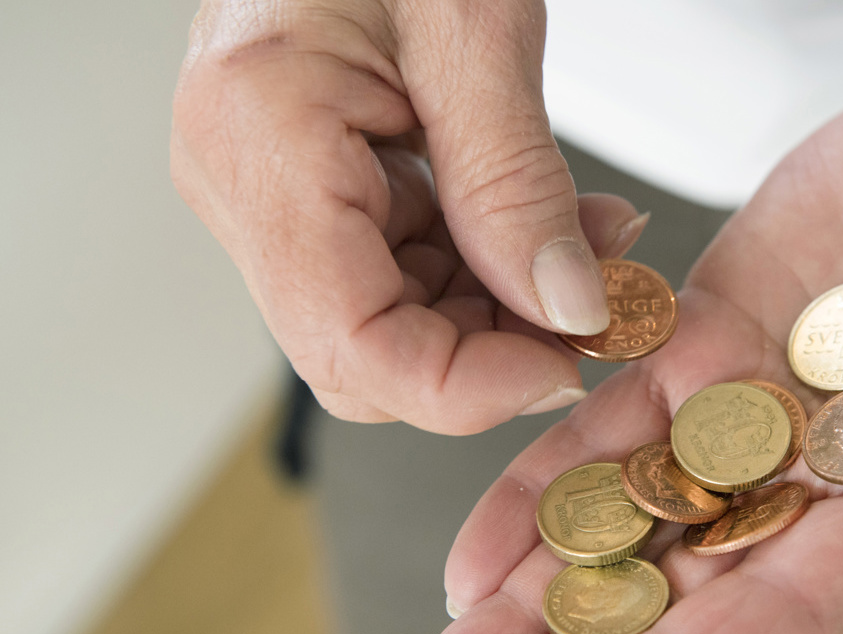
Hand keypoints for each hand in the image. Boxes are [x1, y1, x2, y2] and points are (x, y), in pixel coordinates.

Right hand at [171, 0, 642, 432]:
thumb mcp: (474, 30)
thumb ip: (515, 185)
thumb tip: (567, 311)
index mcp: (259, 142)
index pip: (354, 344)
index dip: (467, 388)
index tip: (572, 362)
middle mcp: (242, 185)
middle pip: (371, 354)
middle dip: (496, 350)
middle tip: (599, 308)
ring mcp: (273, 192)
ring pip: (396, 323)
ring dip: (505, 309)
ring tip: (594, 244)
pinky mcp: (313, 186)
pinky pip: (402, 271)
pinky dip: (486, 267)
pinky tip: (551, 228)